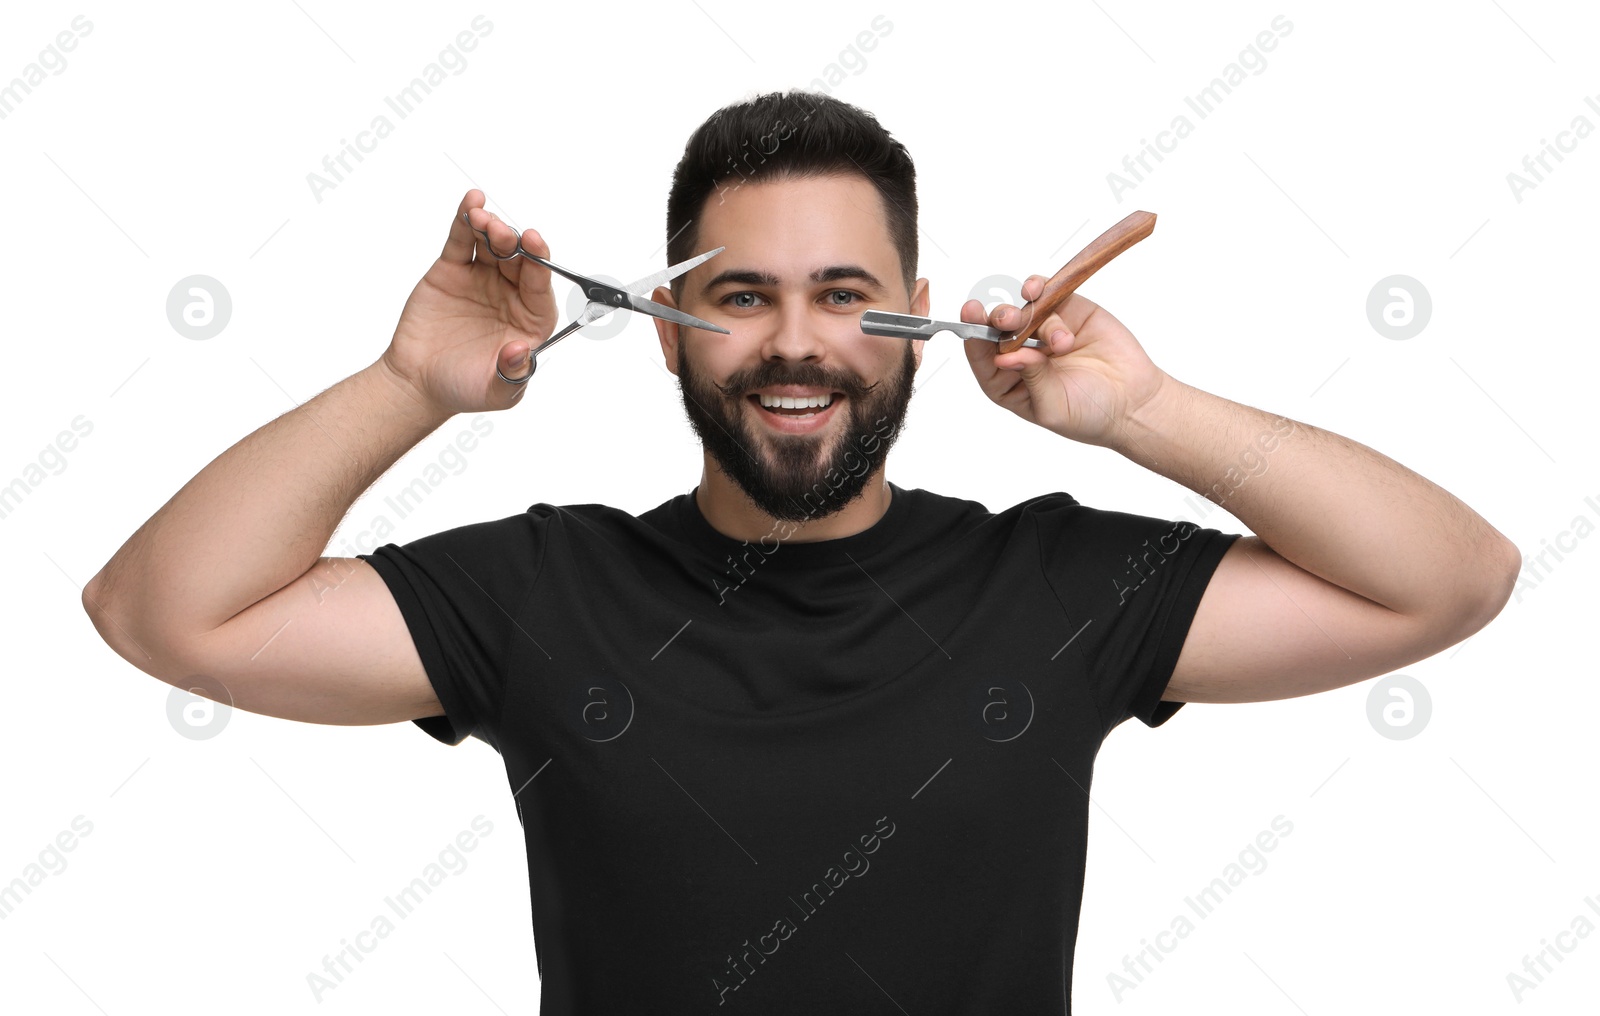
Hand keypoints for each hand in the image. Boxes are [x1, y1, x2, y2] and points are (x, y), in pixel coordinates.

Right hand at [379, 189, 558, 415]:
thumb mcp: (496, 391)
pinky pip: (464, 240)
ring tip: (483, 218)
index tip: (535, 243)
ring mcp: (483, 278)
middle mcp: (511, 294)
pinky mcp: (453, 269)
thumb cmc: (464, 388)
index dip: (539, 263)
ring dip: (491, 227)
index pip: (540, 286)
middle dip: (513, 243)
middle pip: (518, 260)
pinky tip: (472, 203)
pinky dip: (466, 220)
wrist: (418, 383)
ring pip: (493, 245)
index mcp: (531, 320)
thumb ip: (512, 373)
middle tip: (503, 233)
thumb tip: (522, 351)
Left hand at [960, 279, 1170, 447]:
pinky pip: (1045, 292)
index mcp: (1008, 382)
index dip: (973, 336)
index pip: (981, 357)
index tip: (970, 315)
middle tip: (1008, 319)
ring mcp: (1043, 330)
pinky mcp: (1067, 310)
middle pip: (996, 328)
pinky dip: (1040, 289)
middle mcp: (1021, 353)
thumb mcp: (1053, 406)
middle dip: (997, 319)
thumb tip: (1003, 357)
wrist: (1133, 401)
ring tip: (1059, 340)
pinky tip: (1040, 294)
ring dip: (1029, 314)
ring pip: (1021, 308)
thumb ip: (1030, 379)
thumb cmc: (1090, 414)